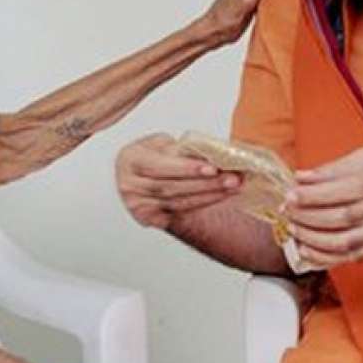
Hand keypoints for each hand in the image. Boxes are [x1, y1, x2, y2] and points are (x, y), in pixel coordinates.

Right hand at [115, 133, 241, 229]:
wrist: (148, 177)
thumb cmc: (156, 155)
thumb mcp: (161, 144)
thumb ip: (177, 148)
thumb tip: (209, 152)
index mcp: (129, 160)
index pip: (159, 166)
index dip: (186, 168)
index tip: (211, 168)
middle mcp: (129, 185)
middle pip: (172, 187)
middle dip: (206, 183)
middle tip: (232, 177)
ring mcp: (138, 205)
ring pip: (179, 202)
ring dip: (210, 194)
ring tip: (233, 185)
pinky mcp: (150, 218)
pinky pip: (182, 211)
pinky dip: (205, 202)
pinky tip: (222, 194)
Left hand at [282, 148, 362, 268]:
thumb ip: (335, 167)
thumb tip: (304, 176)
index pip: (341, 190)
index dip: (312, 194)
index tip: (291, 193)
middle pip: (339, 217)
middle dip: (306, 216)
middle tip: (287, 211)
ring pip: (343, 242)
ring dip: (312, 239)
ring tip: (293, 229)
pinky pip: (351, 257)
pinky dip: (326, 259)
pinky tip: (308, 252)